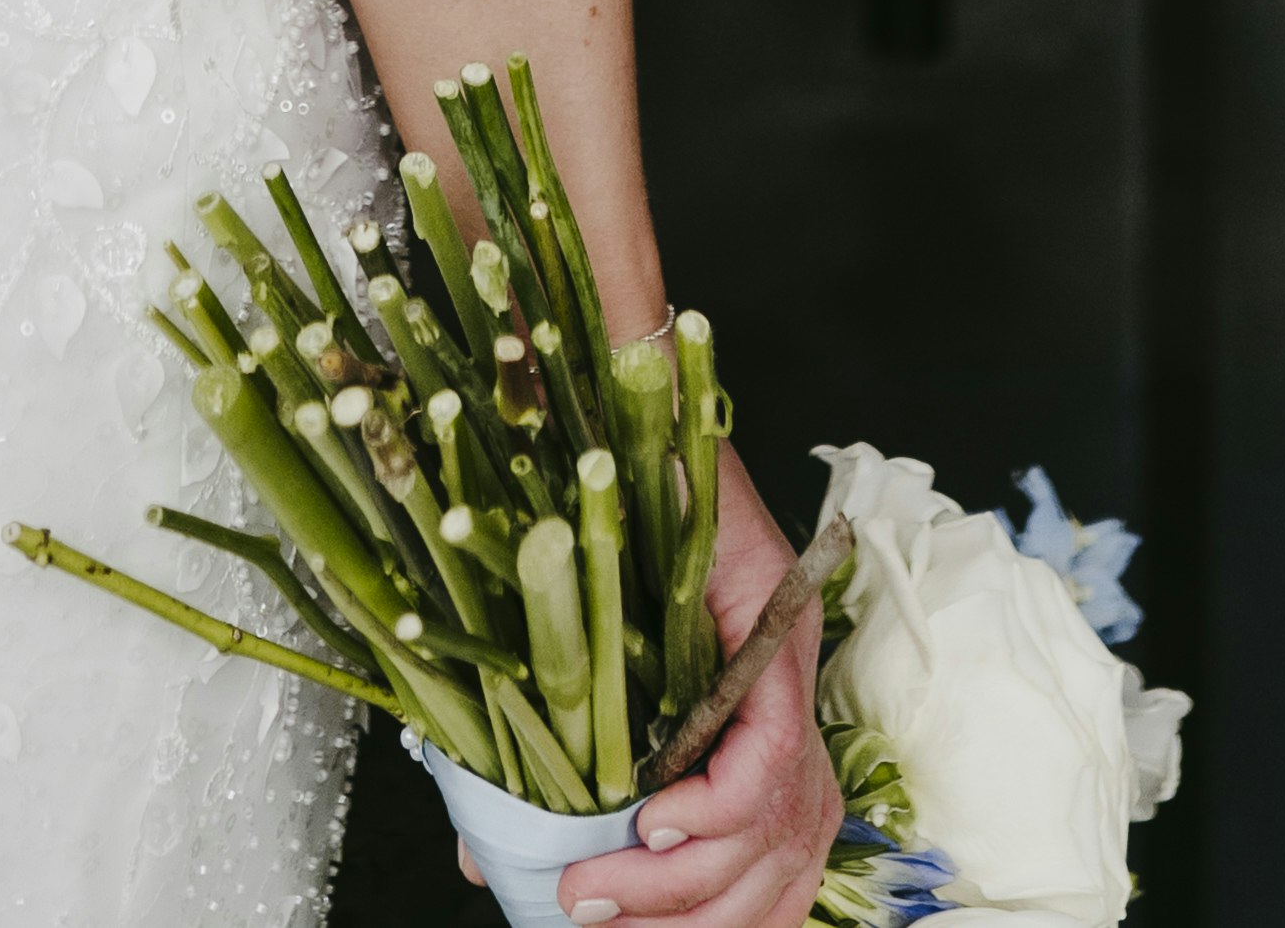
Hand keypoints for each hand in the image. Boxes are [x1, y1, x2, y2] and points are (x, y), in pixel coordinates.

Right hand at [472, 465, 839, 927]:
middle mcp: (787, 712)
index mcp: (751, 730)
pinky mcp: (779, 637)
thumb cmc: (593, 528)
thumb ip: (546, 768)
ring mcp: (791, 675)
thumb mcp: (568, 676)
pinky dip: (716, 806)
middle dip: (693, 925)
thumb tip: (494, 864)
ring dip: (690, 886)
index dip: (718, 925)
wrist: (624, 408)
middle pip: (781, 866)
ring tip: (600, 892)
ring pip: (779, 830)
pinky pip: (771, 755)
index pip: (770, 866)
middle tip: (595, 923)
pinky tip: (655, 827)